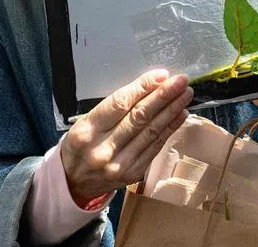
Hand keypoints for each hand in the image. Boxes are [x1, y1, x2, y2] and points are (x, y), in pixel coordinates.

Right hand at [60, 70, 191, 204]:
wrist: (71, 183)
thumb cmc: (81, 145)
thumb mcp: (86, 123)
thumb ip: (114, 108)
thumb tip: (148, 88)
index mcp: (87, 130)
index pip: (120, 104)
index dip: (143, 87)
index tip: (161, 75)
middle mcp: (103, 148)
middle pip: (139, 117)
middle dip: (163, 97)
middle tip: (181, 81)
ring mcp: (118, 164)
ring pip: (150, 132)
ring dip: (171, 111)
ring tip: (185, 95)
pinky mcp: (132, 174)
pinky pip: (155, 147)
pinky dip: (169, 129)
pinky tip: (180, 115)